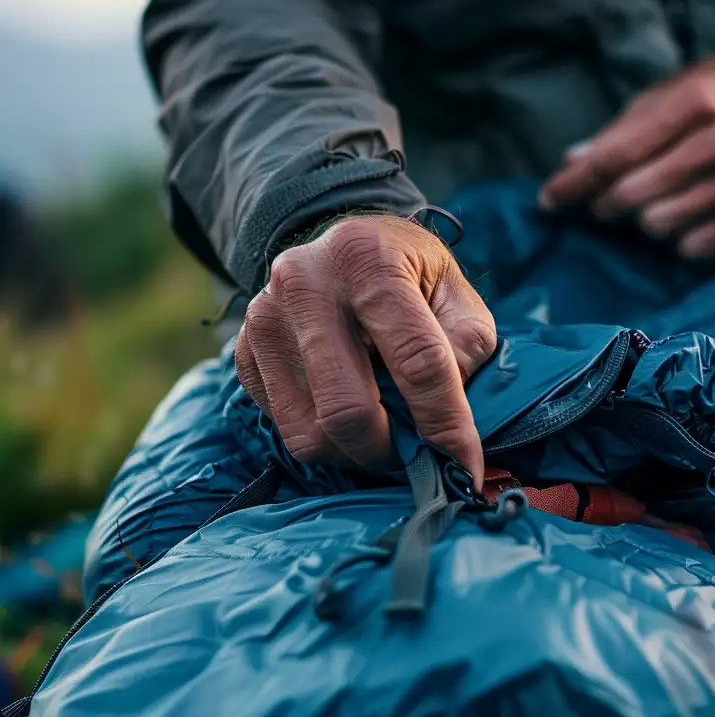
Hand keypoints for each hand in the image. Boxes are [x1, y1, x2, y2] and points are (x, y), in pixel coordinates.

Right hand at [235, 214, 496, 484]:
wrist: (344, 250)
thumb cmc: (413, 280)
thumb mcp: (458, 299)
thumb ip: (465, 354)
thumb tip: (447, 428)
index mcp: (369, 261)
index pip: (416, 362)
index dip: (446, 424)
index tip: (466, 466)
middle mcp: (305, 283)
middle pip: (348, 409)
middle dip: (391, 452)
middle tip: (418, 459)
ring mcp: (265, 319)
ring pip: (310, 432)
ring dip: (358, 455)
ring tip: (387, 439)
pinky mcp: (245, 352)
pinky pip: (286, 428)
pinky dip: (328, 440)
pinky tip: (352, 414)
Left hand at [538, 55, 714, 258]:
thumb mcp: (673, 92)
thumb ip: (622, 130)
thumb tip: (572, 163)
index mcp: (694, 103)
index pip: (617, 154)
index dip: (576, 182)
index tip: (548, 200)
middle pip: (635, 194)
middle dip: (606, 204)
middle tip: (603, 205)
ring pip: (662, 225)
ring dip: (643, 222)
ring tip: (649, 208)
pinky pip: (697, 246)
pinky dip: (679, 241)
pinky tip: (682, 224)